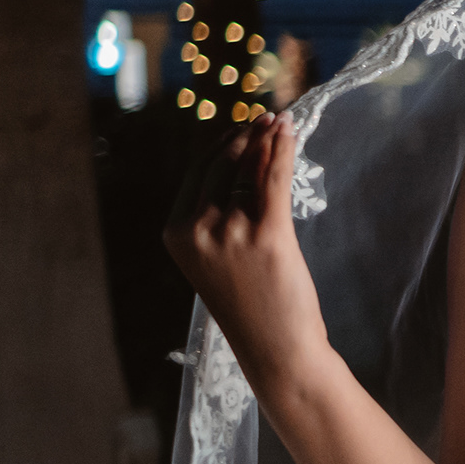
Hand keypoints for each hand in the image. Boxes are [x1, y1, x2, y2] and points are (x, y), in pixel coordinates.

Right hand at [165, 114, 327, 381]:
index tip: (242, 126)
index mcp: (175, 233)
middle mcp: (195, 229)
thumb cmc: (252, 302)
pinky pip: (272, 178)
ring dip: (265, 138)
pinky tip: (288, 131)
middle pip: (221, 165)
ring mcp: (229, 232)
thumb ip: (218, 215)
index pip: (197, 173)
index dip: (221, 143)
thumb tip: (243, 162)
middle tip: (265, 117)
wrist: (275, 346)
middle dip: (245, 135)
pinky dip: (281, 149)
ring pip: (248, 168)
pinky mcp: (266, 235)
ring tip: (279, 121)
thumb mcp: (218, 256)